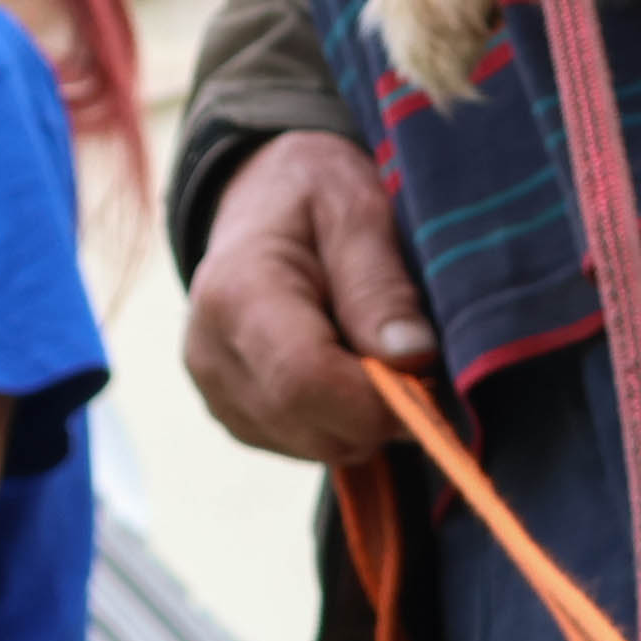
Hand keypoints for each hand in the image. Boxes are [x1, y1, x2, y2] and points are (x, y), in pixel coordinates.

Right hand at [185, 131, 436, 470]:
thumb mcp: (357, 211)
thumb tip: (411, 358)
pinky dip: (340, 421)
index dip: (377, 399)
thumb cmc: (314, 194)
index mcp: (237, 293)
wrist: (261, 200)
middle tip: (415, 361)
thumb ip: (380, 284)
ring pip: (314, 446)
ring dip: (362, 418)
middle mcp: (211, 353)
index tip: (428, 376)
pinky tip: (346, 370)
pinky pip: (304, 446)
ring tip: (374, 352)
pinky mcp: (232, 415)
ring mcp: (216, 391)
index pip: (305, 381)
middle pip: (311, 426)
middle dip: (378, 410)